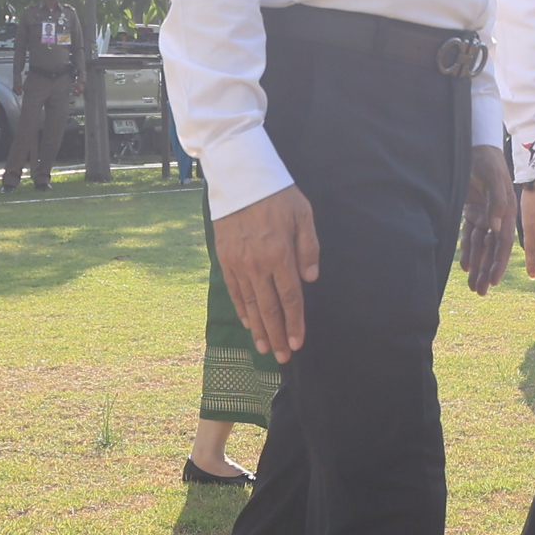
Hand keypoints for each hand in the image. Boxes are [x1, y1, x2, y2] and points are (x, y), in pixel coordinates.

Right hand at [213, 183, 323, 362]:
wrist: (239, 178)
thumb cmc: (277, 194)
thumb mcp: (303, 214)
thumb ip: (308, 248)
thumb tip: (310, 279)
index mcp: (280, 254)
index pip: (290, 298)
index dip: (294, 323)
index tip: (297, 343)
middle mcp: (257, 264)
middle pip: (269, 308)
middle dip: (276, 335)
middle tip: (281, 357)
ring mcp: (238, 263)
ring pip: (249, 304)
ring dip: (258, 329)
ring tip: (264, 348)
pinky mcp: (224, 259)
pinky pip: (234, 291)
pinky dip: (241, 309)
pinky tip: (248, 323)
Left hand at [457, 144, 516, 293]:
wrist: (476, 147)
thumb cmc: (487, 160)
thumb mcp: (493, 178)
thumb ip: (496, 202)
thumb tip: (494, 227)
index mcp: (507, 211)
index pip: (502, 243)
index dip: (498, 263)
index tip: (492, 281)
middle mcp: (497, 217)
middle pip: (491, 250)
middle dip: (486, 271)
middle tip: (480, 291)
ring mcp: (484, 215)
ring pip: (480, 246)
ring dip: (477, 265)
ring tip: (473, 285)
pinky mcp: (472, 212)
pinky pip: (469, 235)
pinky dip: (467, 250)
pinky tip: (465, 266)